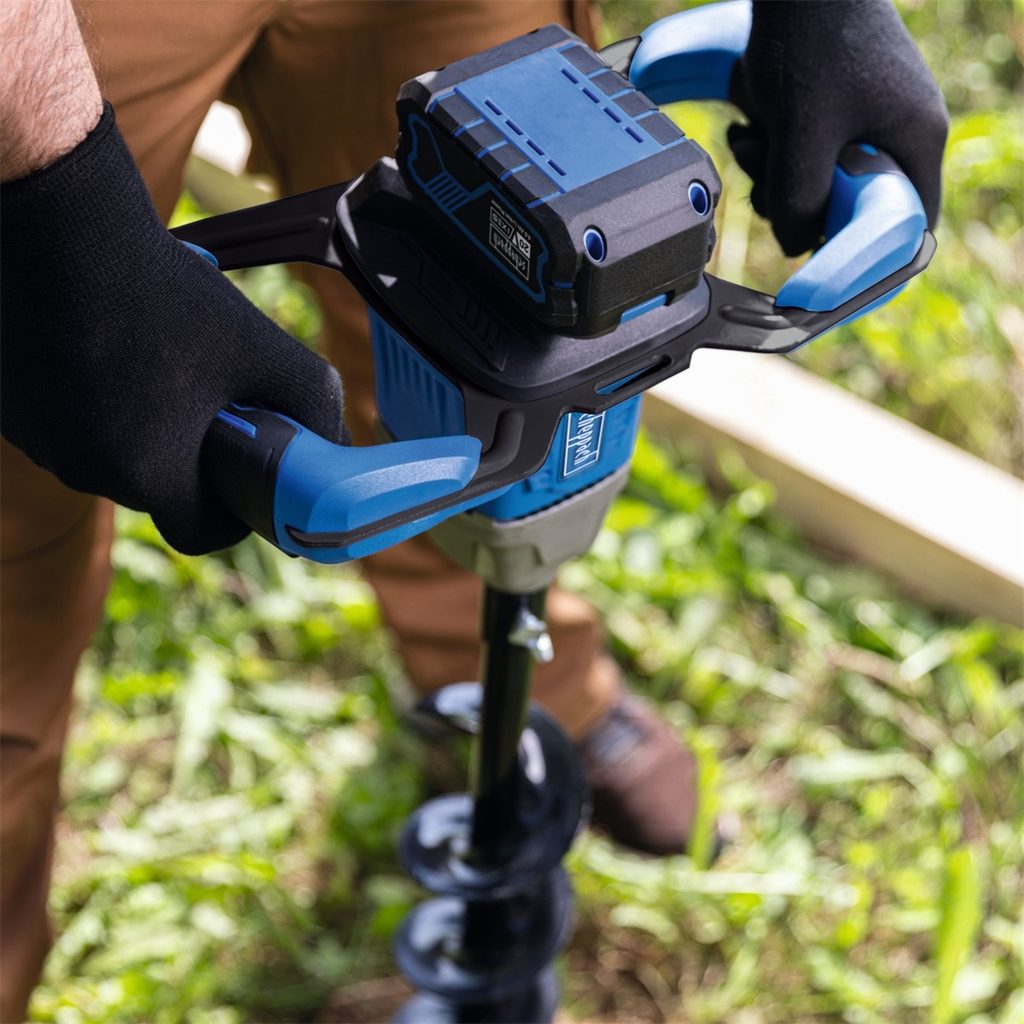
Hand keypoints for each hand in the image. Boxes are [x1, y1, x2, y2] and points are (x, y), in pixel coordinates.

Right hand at [1, 106, 345, 553]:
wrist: (59, 222)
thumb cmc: (165, 290)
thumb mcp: (262, 348)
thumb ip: (313, 405)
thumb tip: (338, 444)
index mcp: (145, 474)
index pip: (202, 533)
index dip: (236, 513)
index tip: (249, 481)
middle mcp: (83, 471)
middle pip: (160, 491)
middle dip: (194, 459)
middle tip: (213, 405)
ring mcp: (40, 442)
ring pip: (114, 458)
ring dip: (145, 429)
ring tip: (161, 364)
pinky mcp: (12, 411)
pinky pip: (72, 427)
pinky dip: (100, 405)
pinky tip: (114, 351)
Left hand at [728, 0, 947, 255]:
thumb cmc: (812, 40)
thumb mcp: (803, 135)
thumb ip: (799, 201)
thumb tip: (794, 247)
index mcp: (914, 143)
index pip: (908, 226)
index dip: (867, 257)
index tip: (822, 274)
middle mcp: (896, 135)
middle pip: (848, 210)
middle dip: (798, 206)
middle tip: (766, 187)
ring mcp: (863, 121)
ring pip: (815, 185)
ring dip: (772, 177)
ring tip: (751, 141)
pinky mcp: (830, 110)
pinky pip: (801, 154)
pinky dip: (771, 151)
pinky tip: (747, 128)